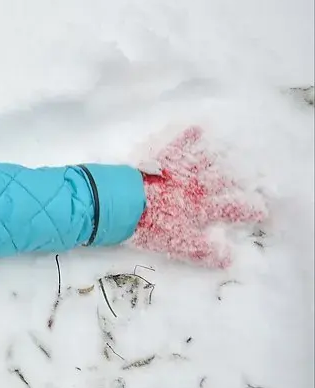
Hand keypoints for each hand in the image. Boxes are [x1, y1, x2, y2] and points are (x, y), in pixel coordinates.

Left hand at [129, 125, 265, 268]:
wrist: (124, 202)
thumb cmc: (151, 225)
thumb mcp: (179, 244)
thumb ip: (203, 251)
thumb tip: (228, 260)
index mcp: (201, 208)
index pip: (230, 210)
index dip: (247, 211)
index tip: (262, 211)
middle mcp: (196, 188)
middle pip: (221, 182)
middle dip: (238, 179)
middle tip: (251, 174)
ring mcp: (180, 172)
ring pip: (205, 162)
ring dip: (217, 156)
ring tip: (229, 150)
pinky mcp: (162, 161)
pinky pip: (178, 146)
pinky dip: (188, 137)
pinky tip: (197, 127)